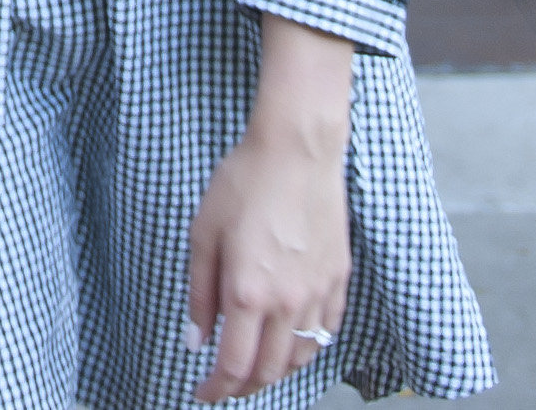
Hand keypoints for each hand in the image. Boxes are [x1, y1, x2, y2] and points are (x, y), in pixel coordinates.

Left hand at [186, 120, 351, 400]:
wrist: (297, 151)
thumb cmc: (244, 182)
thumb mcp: (203, 233)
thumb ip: (200, 293)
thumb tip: (196, 340)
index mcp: (248, 294)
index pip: (234, 365)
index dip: (215, 389)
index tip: (202, 393)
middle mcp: (287, 303)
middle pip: (270, 371)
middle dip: (244, 387)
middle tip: (225, 384)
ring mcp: (318, 293)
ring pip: (301, 356)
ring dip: (276, 371)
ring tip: (256, 367)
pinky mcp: (339, 278)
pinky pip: (327, 330)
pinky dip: (308, 347)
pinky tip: (292, 340)